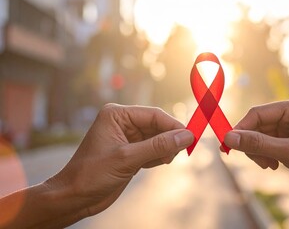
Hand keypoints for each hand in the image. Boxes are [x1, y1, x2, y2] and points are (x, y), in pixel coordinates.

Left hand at [1, 104, 193, 227]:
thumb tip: (186, 136)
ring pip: (158, 138)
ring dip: (165, 149)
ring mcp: (127, 138)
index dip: (174, 126)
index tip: (191, 137)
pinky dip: (159, 156)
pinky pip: (153, 149)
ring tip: (164, 160)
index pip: (154, 115)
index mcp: (117, 115)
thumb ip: (158, 146)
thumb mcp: (128, 158)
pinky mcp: (131, 152)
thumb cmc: (91, 174)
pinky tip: (155, 164)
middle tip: (182, 151)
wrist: (74, 198)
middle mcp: (123, 122)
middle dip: (170, 138)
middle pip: (158, 126)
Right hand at [224, 96, 288, 197]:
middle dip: (252, 143)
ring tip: (268, 165)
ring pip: (260, 134)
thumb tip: (229, 138)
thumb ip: (258, 144)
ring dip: (259, 151)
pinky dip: (265, 154)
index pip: (259, 113)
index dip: (241, 128)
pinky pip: (267, 142)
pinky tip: (273, 165)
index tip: (227, 144)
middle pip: (257, 123)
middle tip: (255, 161)